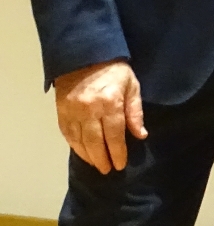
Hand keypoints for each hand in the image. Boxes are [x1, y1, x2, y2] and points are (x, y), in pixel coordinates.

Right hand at [54, 59, 145, 173]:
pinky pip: (67, 134)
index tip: (120, 164)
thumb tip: (140, 135)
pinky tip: (82, 153)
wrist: (84, 55)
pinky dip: (74, 146)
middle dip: (102, 158)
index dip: (118, 152)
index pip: (115, 134)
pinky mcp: (61, 111)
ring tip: (97, 165)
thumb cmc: (114, 71)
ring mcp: (72, 110)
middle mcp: (89, 109)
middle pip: (95, 141)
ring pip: (79, 140)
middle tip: (108, 170)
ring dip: (88, 156)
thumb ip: (135, 112)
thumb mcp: (132, 86)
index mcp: (110, 102)